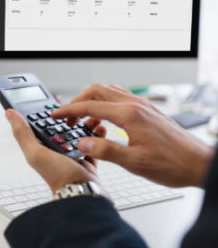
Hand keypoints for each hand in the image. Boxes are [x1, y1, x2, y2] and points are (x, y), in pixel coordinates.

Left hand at [5, 109, 106, 192]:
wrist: (82, 191)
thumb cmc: (57, 176)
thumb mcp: (35, 152)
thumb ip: (22, 133)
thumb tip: (9, 113)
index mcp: (39, 145)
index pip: (39, 122)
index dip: (44, 110)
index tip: (52, 99)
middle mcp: (54, 148)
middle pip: (60, 124)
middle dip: (68, 114)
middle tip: (76, 106)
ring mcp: (70, 152)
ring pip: (77, 130)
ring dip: (84, 122)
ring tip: (90, 116)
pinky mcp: (86, 156)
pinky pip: (91, 141)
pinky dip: (96, 134)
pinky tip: (99, 129)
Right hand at [52, 84, 213, 187]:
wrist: (200, 164)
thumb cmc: (173, 164)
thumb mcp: (134, 162)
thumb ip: (105, 151)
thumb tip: (82, 143)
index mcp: (129, 114)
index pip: (89, 105)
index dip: (68, 111)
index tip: (54, 116)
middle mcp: (135, 105)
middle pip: (96, 91)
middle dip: (77, 102)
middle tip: (66, 118)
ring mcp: (142, 106)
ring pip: (108, 92)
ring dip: (91, 102)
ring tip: (83, 122)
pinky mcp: (147, 111)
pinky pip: (119, 99)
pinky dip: (105, 105)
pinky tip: (104, 122)